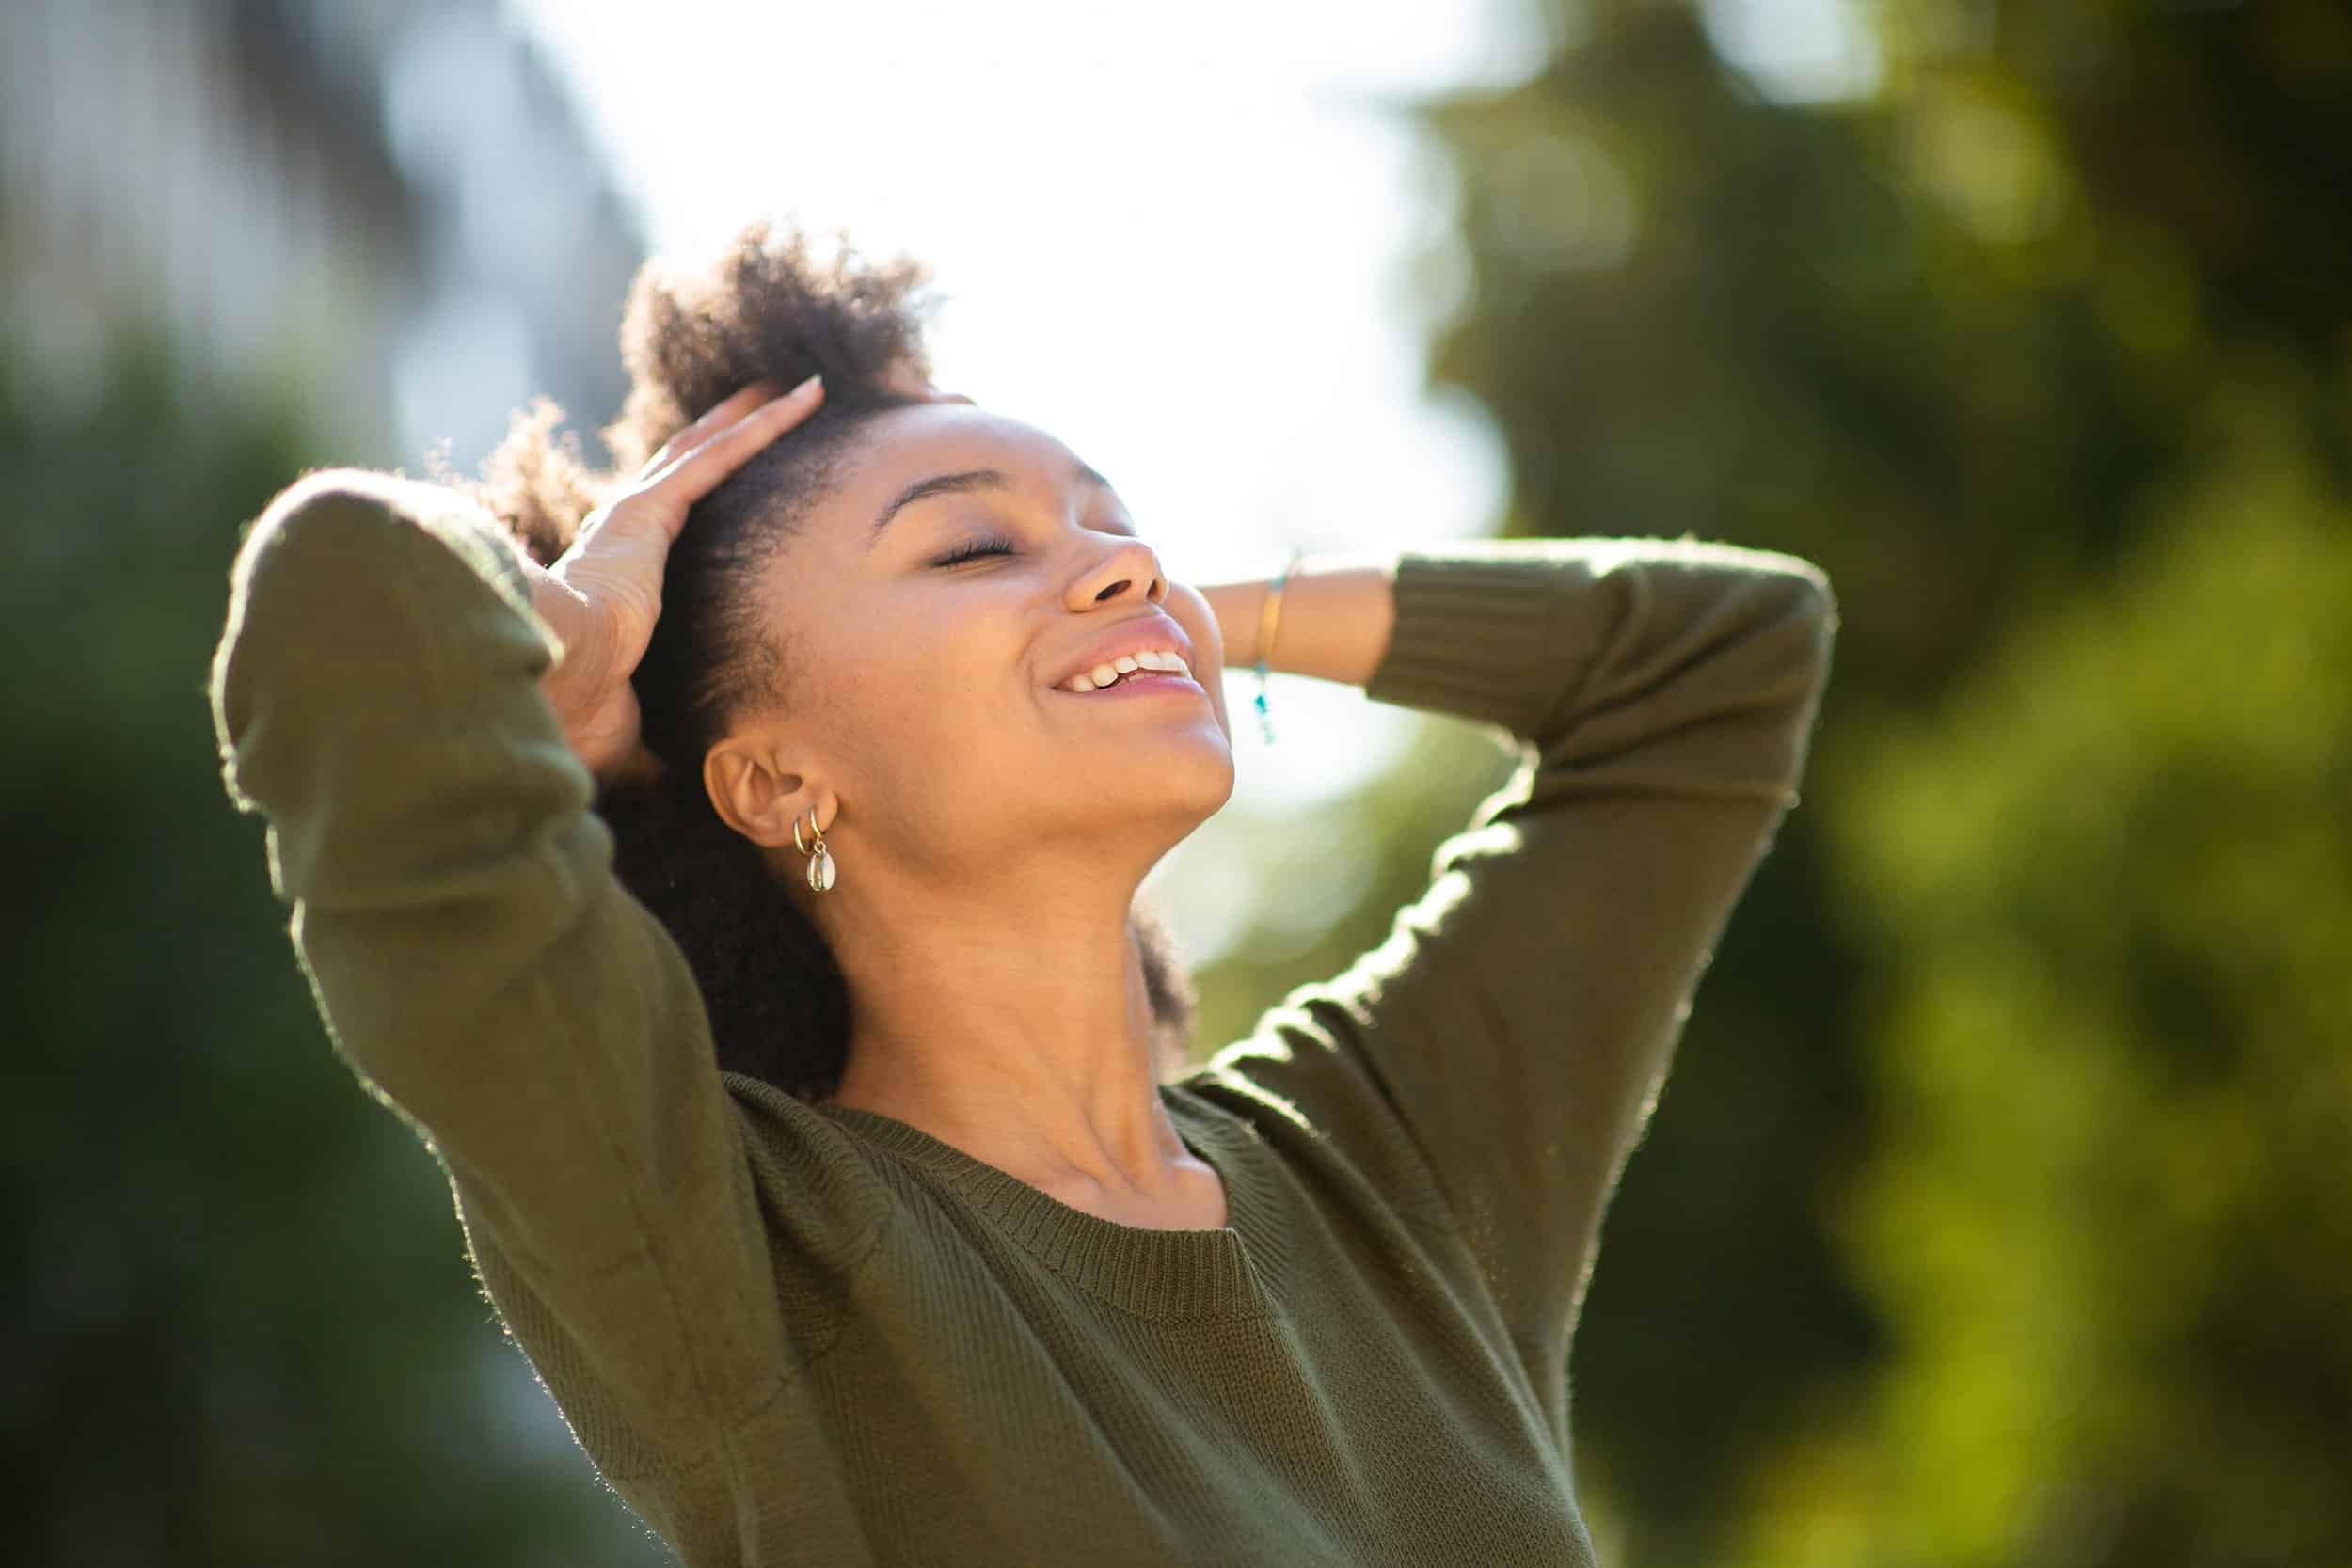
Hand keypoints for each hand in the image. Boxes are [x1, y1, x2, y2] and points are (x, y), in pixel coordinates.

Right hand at [527, 375, 826, 779]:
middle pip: (686, 474)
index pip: (662, 538)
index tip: (716, 493)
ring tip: (796, 389)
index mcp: (615, 587)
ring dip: (753, 418)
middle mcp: (622, 538)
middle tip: (760, 410)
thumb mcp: (630, 729)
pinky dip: (764, 424)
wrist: (543, 681)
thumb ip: (661, 745)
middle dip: (724, 441)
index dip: (692, 509)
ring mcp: (635, 518)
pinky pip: (722, 455)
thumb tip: (698, 786)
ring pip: (708, 452)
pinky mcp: (651, 510)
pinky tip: (803, 397)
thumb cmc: (573, 714)